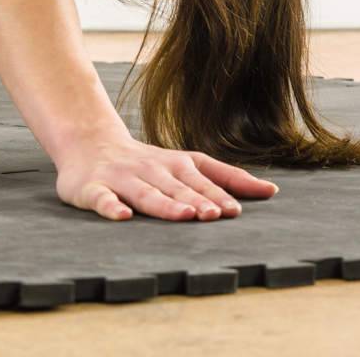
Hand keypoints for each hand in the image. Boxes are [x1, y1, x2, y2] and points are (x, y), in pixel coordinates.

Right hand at [55, 135, 279, 221]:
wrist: (88, 143)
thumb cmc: (144, 162)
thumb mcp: (185, 164)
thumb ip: (223, 177)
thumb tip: (271, 190)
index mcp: (174, 163)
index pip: (200, 177)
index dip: (216, 193)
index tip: (235, 210)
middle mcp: (151, 168)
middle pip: (176, 186)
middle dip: (196, 200)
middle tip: (215, 215)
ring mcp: (121, 178)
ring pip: (145, 192)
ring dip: (165, 204)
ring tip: (182, 215)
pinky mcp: (93, 188)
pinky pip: (102, 198)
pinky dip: (112, 207)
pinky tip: (122, 215)